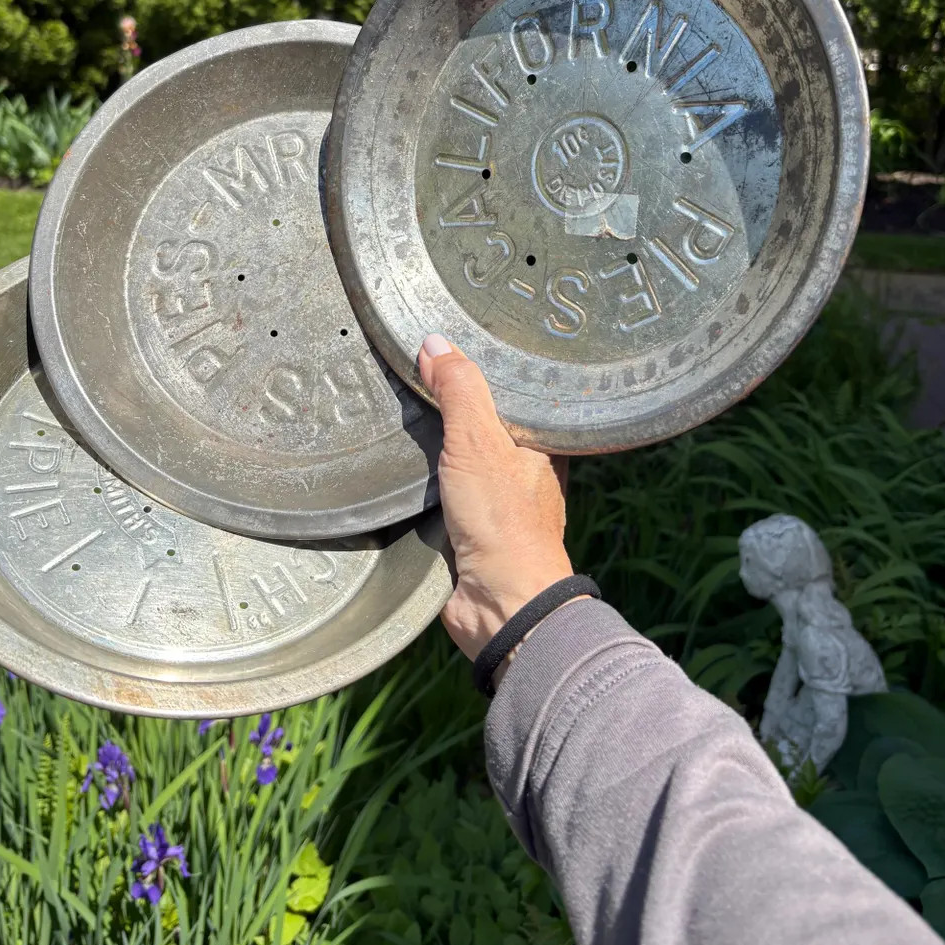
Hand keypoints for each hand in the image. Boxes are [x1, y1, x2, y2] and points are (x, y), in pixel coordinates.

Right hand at [418, 333, 572, 661]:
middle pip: (484, 422)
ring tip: (401, 403)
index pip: (514, 392)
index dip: (486, 367)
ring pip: (461, 456)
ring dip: (435, 443)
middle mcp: (525, 470)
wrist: (500, 604)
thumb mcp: (477, 442)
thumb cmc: (504, 523)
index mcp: (543, 444)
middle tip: (416, 364)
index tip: (455, 340)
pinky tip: (401, 459)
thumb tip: (435, 344)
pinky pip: (443, 488)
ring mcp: (498, 500)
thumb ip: (459, 391)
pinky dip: (424, 477)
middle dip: (453, 403)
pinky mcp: (470, 527)